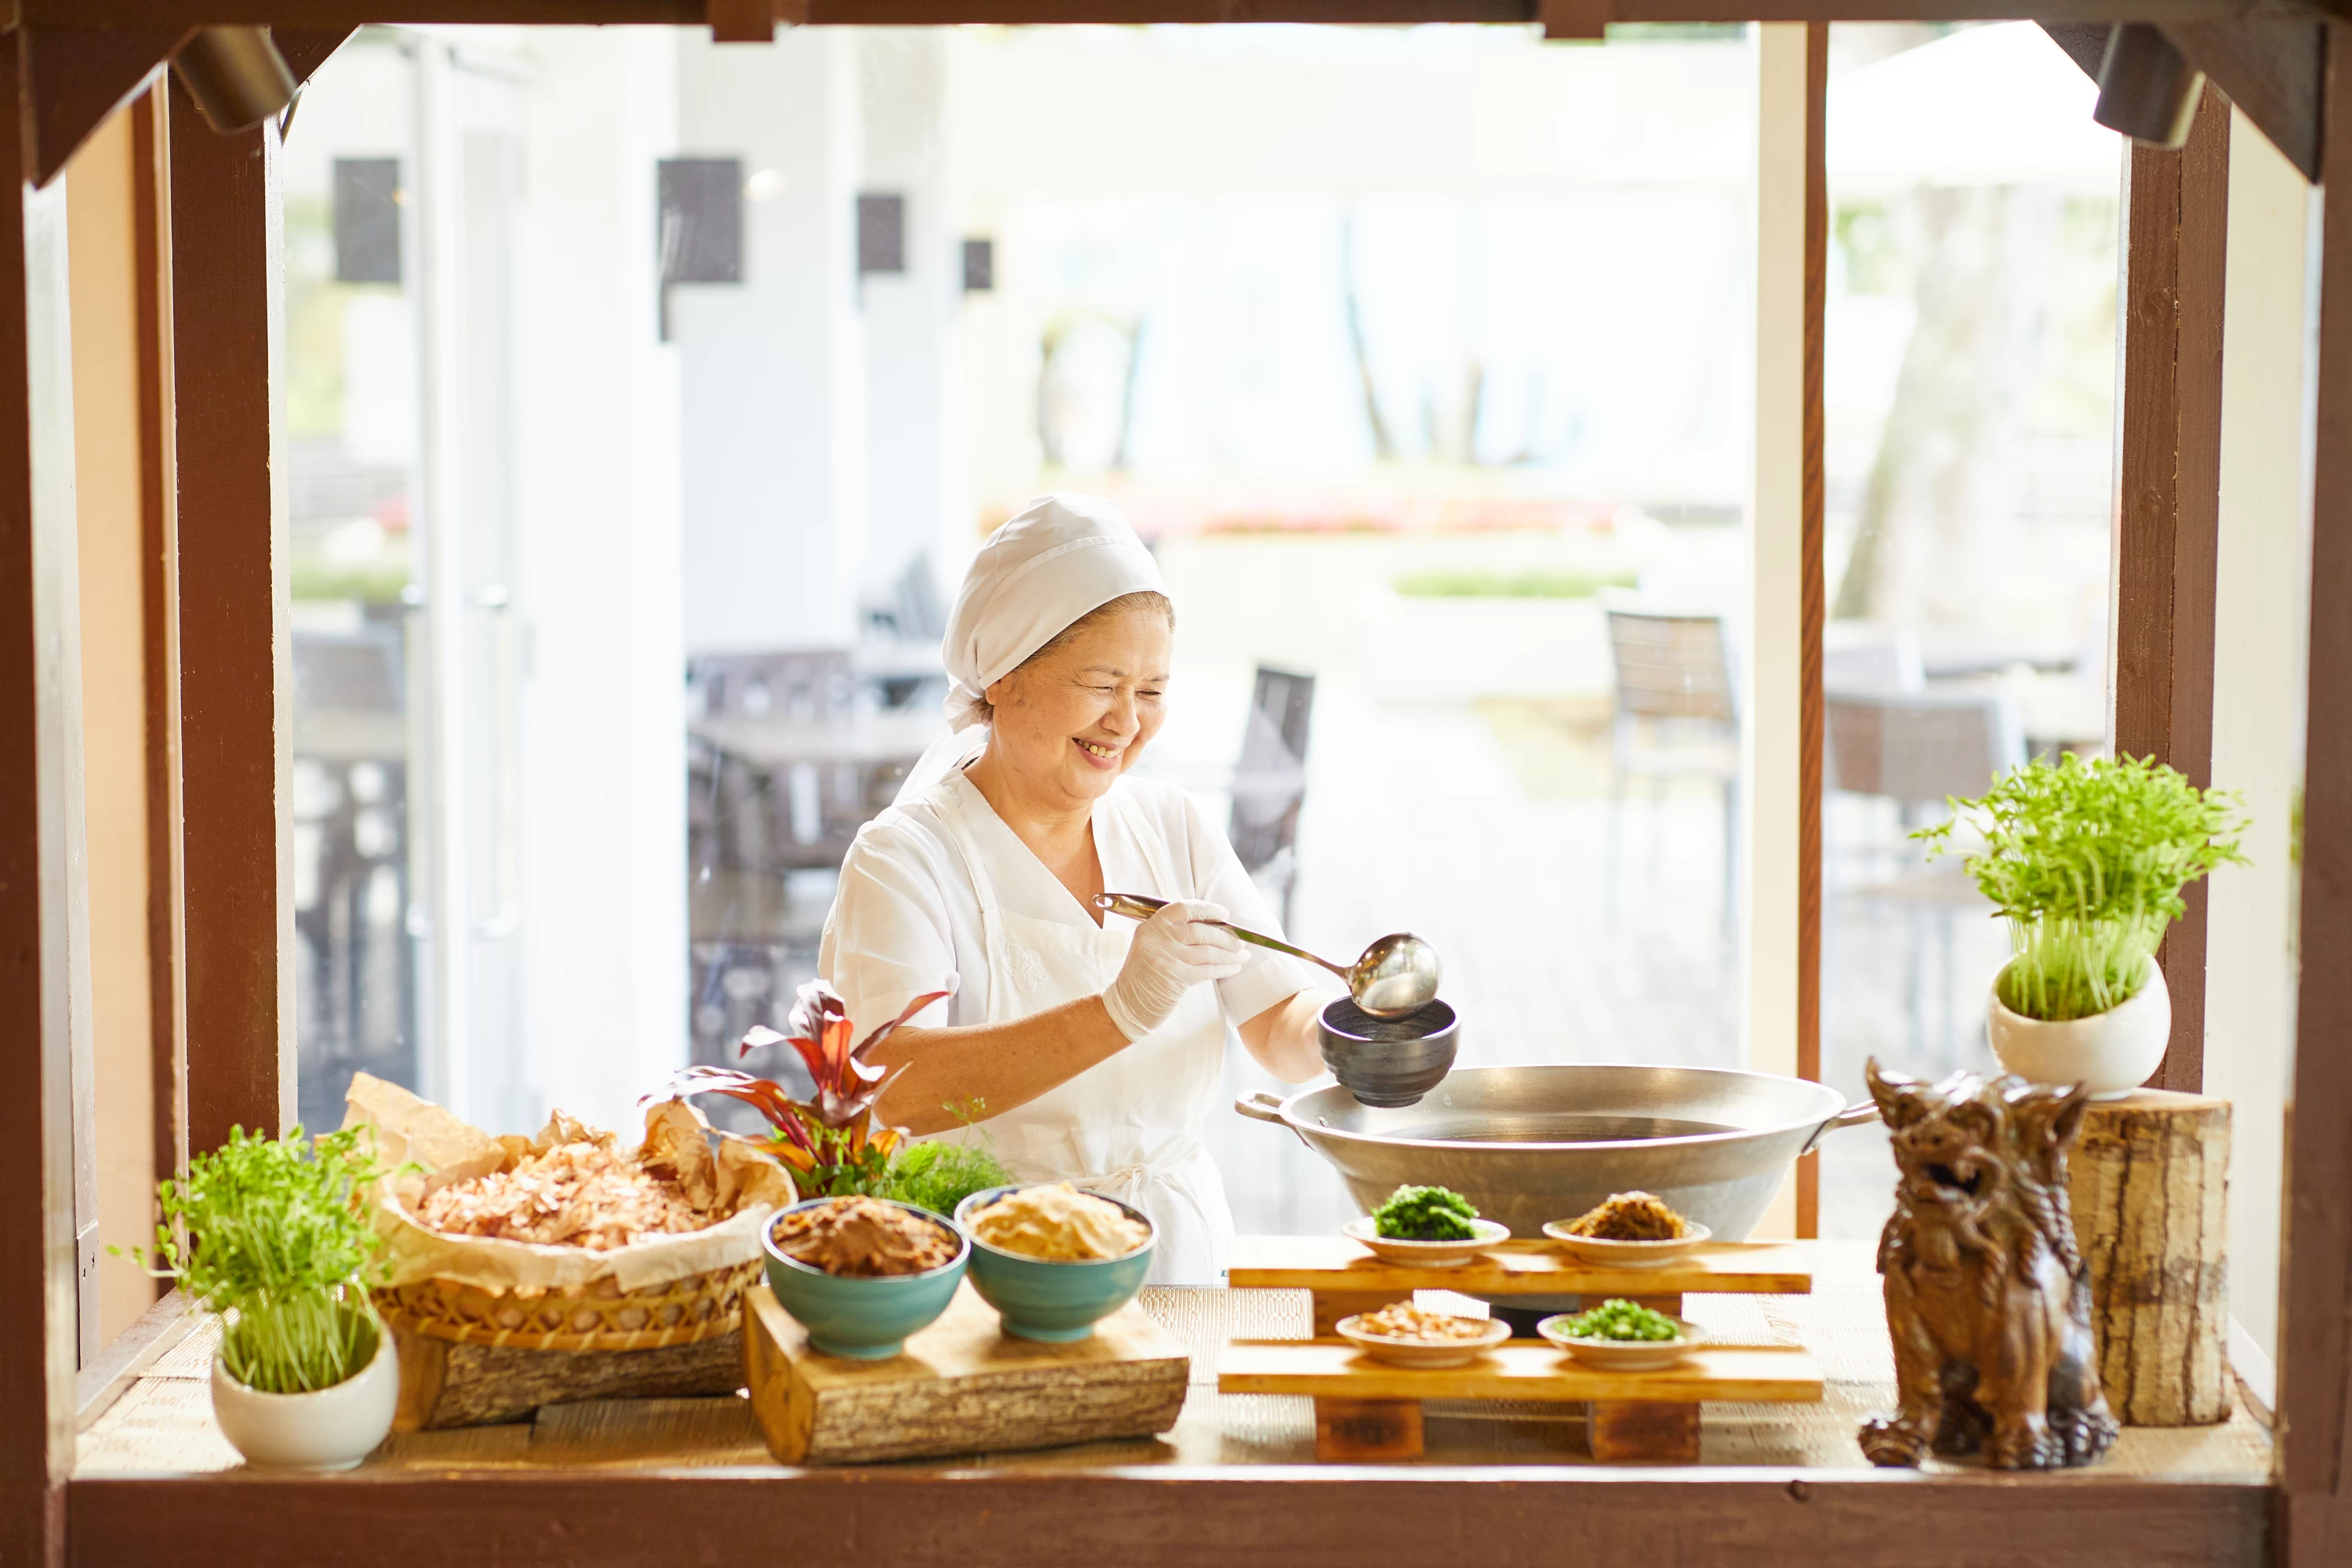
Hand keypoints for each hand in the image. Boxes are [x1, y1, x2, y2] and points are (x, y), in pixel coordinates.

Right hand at [1100, 899, 1244, 1041]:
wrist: (1127, 1003)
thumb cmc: (1142, 975)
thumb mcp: (1150, 945)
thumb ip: (1172, 934)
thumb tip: (1211, 926)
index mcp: (1152, 926)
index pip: (1184, 908)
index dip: (1208, 909)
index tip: (1224, 914)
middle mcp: (1159, 938)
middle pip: (1201, 931)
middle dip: (1226, 937)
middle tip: (1240, 942)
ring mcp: (1168, 957)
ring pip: (1208, 951)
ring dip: (1230, 954)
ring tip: (1242, 956)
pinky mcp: (1176, 977)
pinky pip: (1207, 970)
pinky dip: (1223, 969)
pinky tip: (1233, 968)